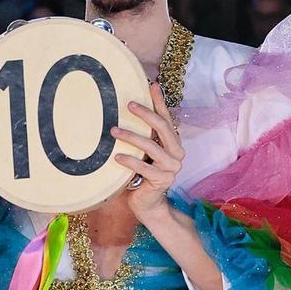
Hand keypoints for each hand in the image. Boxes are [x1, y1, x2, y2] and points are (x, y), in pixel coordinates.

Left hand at [111, 80, 184, 219]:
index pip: (167, 118)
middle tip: (128, 105)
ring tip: (113, 130)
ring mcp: (171, 168)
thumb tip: (129, 109)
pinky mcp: (161, 180)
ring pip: (151, 146)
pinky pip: (143, 167)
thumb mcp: (144, 152)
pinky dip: (129, 161)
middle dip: (145, 114)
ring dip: (131, 136)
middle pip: (162, 127)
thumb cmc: (143, 175)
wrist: (147, 203)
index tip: (151, 85)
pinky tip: (116, 156)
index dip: (160, 102)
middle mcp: (177, 153)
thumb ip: (144, 135)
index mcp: (174, 143)